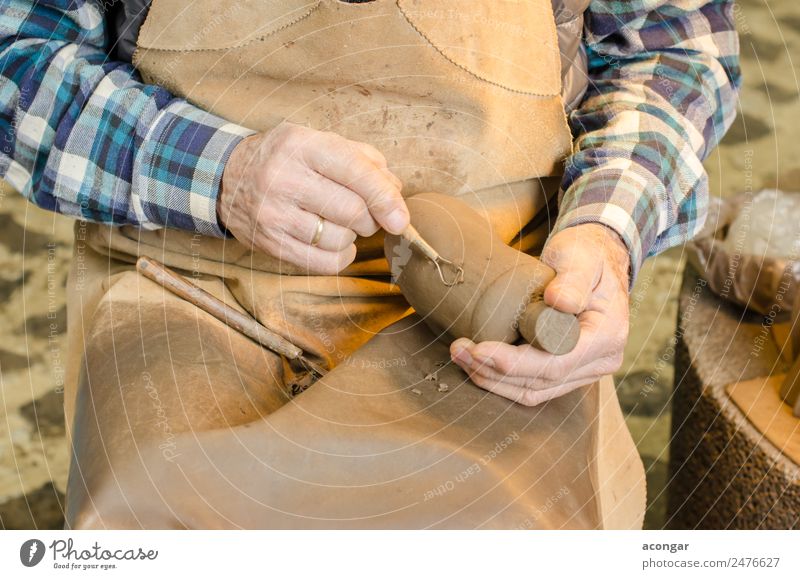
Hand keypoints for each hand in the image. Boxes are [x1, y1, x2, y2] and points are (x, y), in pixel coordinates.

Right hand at [218, 122, 408, 273]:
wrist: (226, 177)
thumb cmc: (287, 159)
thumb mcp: (319, 142)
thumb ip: (364, 160)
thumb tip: (396, 192)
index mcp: (303, 145)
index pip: (356, 173)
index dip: (385, 199)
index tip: (401, 219)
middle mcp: (285, 178)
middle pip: (353, 212)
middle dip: (370, 218)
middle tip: (363, 212)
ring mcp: (274, 214)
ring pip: (340, 239)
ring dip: (352, 236)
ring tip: (338, 221)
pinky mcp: (270, 243)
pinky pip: (323, 263)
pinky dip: (341, 256)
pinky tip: (335, 243)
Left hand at [450, 223, 630, 405]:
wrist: (594, 262)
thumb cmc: (586, 256)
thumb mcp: (581, 257)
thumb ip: (572, 278)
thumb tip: (558, 302)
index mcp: (607, 336)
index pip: (556, 363)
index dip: (514, 363)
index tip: (478, 349)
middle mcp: (600, 362)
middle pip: (541, 382)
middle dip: (494, 371)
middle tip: (458, 350)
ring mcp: (584, 372)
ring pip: (533, 391)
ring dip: (492, 379)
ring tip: (460, 356)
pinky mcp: (567, 373)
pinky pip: (532, 387)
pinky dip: (501, 380)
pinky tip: (475, 363)